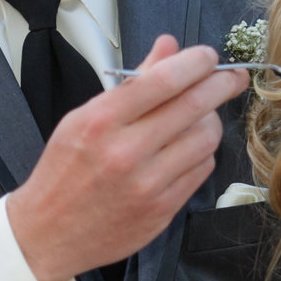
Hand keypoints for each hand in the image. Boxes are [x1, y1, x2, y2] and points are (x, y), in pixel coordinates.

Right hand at [7, 36, 247, 280]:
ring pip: (205, 139)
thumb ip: (130, 83)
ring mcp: (147, 185)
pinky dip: (201, 153)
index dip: (196, 63)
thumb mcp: (82, 119)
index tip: (209, 56)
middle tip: (232, 77)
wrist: (47, 234)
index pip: (163, 81)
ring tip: (201, 117)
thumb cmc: (64, 172)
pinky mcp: (162, 210)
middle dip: (221, 85)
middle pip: (194, 107)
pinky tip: (187, 149)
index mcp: (100, 122)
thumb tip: (167, 46)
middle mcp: (125, 153)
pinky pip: (201, 170)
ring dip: (211, 122)